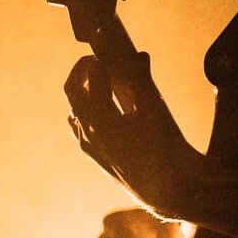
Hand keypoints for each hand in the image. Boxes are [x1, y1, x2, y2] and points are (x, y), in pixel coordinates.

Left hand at [64, 52, 201, 215]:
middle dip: (82, 70)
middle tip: (96, 59)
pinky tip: (99, 108)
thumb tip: (140, 55)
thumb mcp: (156, 110)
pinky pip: (78, 126)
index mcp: (102, 116)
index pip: (95, 75)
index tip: (111, 49)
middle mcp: (88, 129)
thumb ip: (143, 81)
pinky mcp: (92, 153)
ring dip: (83, 91)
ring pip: (74, 108)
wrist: (164, 188)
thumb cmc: (164, 147)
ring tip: (99, 81)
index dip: (104, 58)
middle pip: (73, 89)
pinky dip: (85, 111)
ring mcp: (87, 143)